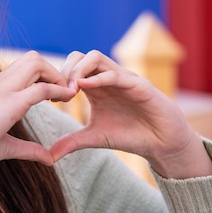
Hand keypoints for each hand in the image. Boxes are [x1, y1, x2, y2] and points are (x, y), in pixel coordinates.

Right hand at [0, 51, 76, 181]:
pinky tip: (68, 99)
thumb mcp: (5, 146)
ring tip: (65, 95)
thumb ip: (27, 149)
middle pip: (32, 58)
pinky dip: (58, 90)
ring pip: (36, 63)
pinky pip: (41, 88)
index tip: (56, 95)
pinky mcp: (10, 103)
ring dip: (55, 76)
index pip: (24, 68)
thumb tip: (48, 157)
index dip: (44, 77)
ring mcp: (3, 90)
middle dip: (53, 70)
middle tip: (62, 93)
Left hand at [49, 50, 211, 178]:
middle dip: (64, 71)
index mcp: (94, 85)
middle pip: (79, 56)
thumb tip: (49, 156)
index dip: (57, 78)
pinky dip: (98, 78)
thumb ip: (72, 142)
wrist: (162, 144)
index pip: (71, 66)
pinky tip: (84, 88)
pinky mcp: (138, 85)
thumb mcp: (94, 137)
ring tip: (70, 91)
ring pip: (95, 57)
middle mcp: (106, 77)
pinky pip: (116, 74)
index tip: (49, 98)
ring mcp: (122, 78)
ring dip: (78, 70)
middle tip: (59, 94)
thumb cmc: (129, 135)